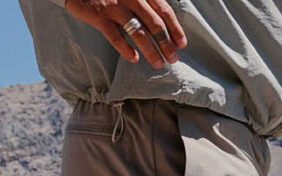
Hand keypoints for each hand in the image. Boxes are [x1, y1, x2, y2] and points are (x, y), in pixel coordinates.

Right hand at [64, 0, 186, 69]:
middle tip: (173, 59)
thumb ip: (144, 2)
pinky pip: (116, 37)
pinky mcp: (99, 16)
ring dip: (151, 50)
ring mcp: (115, 6)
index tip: (181, 44)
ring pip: (138, 32)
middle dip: (166, 43)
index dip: (174, 28)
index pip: (163, 10)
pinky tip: (134, 59)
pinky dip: (126, 49)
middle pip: (154, 23)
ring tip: (158, 63)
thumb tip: (161, 23)